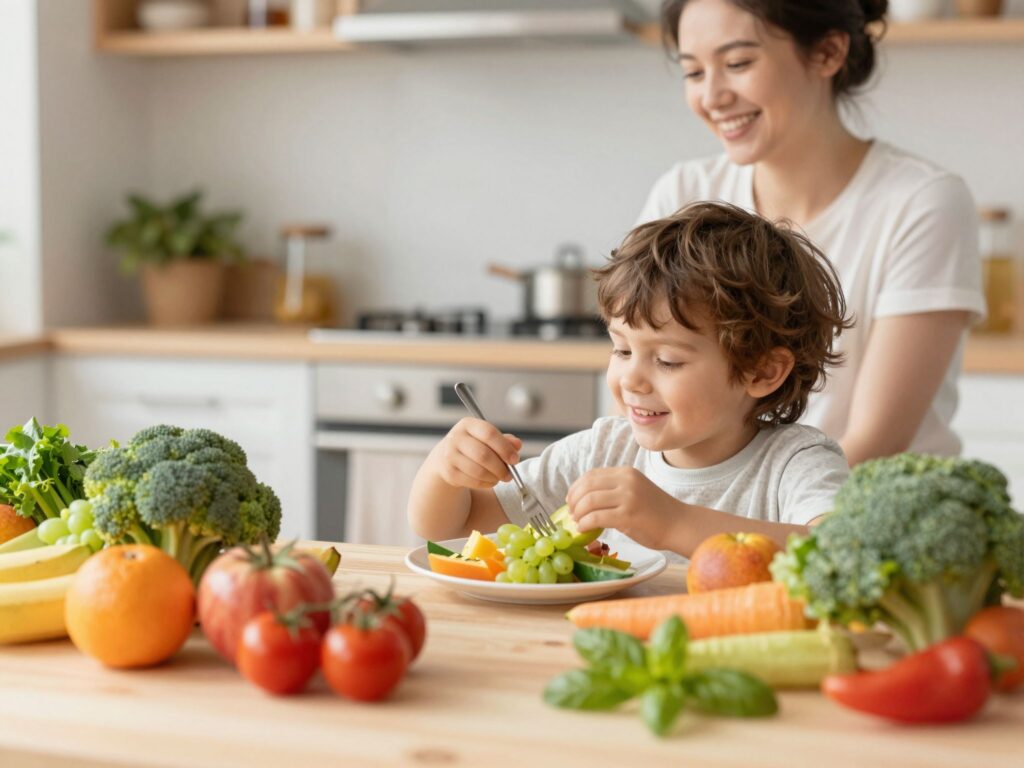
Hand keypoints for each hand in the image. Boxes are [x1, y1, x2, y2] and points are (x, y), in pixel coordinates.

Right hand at [434, 417, 521, 490]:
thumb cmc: (473, 445)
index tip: (515, 459)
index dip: (505, 448)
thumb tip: (517, 445)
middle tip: (510, 475)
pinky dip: (486, 484)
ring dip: (494, 477)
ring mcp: (450, 456)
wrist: (446, 457)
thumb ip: (504, 440)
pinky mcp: (449, 472)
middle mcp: (456, 438)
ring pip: (479, 471)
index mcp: (468, 424)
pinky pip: (473, 481)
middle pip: (483, 455)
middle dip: (501, 467)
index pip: (489, 434)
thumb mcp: (487, 438)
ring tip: (500, 478)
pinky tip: (490, 481)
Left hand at [566, 467, 682, 550]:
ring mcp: (628, 497)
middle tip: (571, 513)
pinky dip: (585, 524)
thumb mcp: (635, 491)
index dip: (576, 487)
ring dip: (578, 513)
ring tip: (577, 522)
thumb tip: (584, 499)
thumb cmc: (656, 513)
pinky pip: (596, 518)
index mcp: (626, 473)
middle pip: (587, 486)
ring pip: (589, 501)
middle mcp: (626, 481)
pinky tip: (583, 529)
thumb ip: (614, 490)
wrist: (680, 525)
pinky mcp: (628, 515)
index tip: (570, 500)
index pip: (591, 475)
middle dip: (574, 500)